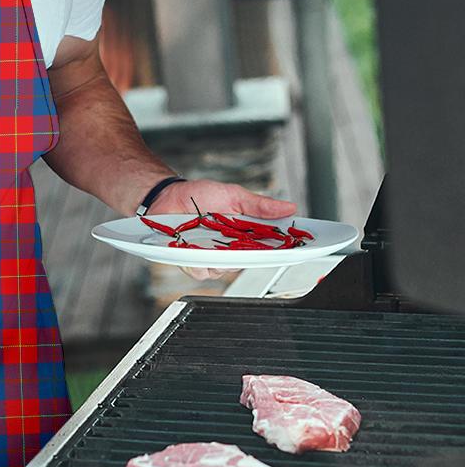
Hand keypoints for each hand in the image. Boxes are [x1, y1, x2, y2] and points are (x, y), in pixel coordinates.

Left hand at [149, 179, 297, 281]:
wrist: (168, 196)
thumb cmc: (200, 196)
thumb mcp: (234, 195)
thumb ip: (259, 206)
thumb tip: (289, 207)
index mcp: (245, 234)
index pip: (270, 247)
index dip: (285, 250)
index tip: (298, 248)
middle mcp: (231, 249)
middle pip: (249, 262)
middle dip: (250, 254)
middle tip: (244, 240)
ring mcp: (211, 257)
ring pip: (225, 270)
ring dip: (220, 256)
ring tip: (211, 237)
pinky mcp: (192, 262)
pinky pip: (201, 271)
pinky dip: (198, 260)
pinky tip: (193, 247)